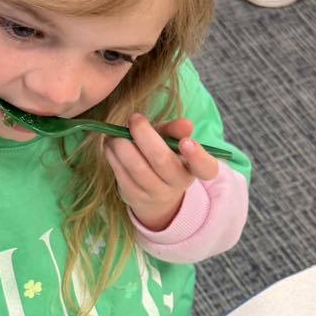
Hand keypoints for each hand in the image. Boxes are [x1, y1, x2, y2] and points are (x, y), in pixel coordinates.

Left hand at [104, 114, 218, 230]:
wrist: (154, 195)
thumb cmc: (164, 158)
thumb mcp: (172, 142)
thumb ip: (176, 131)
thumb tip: (186, 124)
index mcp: (193, 168)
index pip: (206, 168)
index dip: (198, 156)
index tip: (186, 142)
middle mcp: (178, 183)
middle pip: (162, 161)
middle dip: (145, 136)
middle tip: (135, 119)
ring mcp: (155, 193)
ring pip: (137, 168)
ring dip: (123, 146)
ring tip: (115, 133)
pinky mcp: (134, 197)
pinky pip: (121, 175)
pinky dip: (113, 156)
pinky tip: (110, 145)